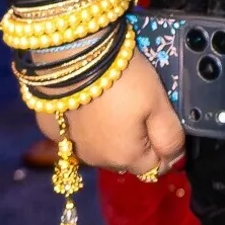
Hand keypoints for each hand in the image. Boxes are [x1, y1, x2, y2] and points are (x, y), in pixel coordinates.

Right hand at [34, 46, 185, 177]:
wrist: (72, 56)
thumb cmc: (123, 79)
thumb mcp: (159, 103)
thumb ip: (169, 136)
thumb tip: (174, 160)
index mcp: (125, 157)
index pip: (154, 168)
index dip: (164, 149)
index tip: (163, 123)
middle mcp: (96, 160)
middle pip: (126, 159)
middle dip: (137, 142)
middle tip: (140, 107)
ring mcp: (70, 147)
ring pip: (101, 149)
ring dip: (110, 135)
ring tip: (114, 103)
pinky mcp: (50, 130)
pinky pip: (75, 134)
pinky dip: (85, 125)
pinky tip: (88, 104)